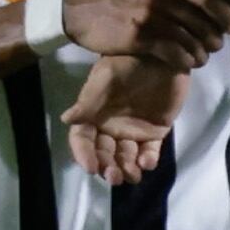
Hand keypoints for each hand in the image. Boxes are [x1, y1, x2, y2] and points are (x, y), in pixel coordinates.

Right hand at [60, 0, 229, 69]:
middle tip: (215, 48)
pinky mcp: (138, 37)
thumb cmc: (118, 0)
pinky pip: (173, 53)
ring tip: (200, 60)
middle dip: (214, 38)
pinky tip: (185, 66)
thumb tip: (207, 7)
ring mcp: (149, 15)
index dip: (225, 14)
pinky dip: (184, 62)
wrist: (80, 11)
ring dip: (201, 54)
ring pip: (190, 40)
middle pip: (202, 22)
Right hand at [62, 56, 185, 185]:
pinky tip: (148, 162)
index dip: (84, 154)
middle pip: (104, 154)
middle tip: (114, 177)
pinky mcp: (156, 132)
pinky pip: (150, 152)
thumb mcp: (106, 76)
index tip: (91, 168)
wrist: (162, 52)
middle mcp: (111, 126)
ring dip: (127, 169)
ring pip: (126, 157)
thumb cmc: (129, 60)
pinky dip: (148, 161)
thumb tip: (66, 119)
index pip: (83, 139)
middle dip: (107, 168)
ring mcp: (133, 130)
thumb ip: (89, 99)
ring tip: (132, 176)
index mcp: (94, 113)